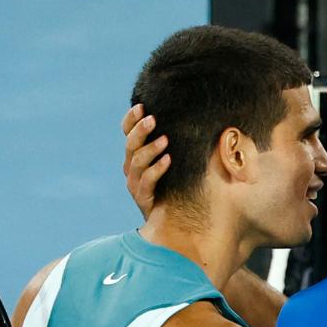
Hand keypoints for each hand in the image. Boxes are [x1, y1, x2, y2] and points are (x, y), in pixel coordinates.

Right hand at [121, 103, 169, 219]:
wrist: (174, 221)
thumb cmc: (180, 185)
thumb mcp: (178, 161)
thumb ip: (179, 143)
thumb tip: (200, 120)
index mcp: (136, 154)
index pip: (127, 132)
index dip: (131, 120)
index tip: (141, 106)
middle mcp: (132, 167)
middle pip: (130, 145)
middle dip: (139, 130)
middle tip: (152, 119)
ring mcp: (135, 183)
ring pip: (136, 162)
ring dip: (150, 149)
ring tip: (165, 140)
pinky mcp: (143, 198)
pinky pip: (146, 182)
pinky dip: (156, 169)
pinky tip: (168, 160)